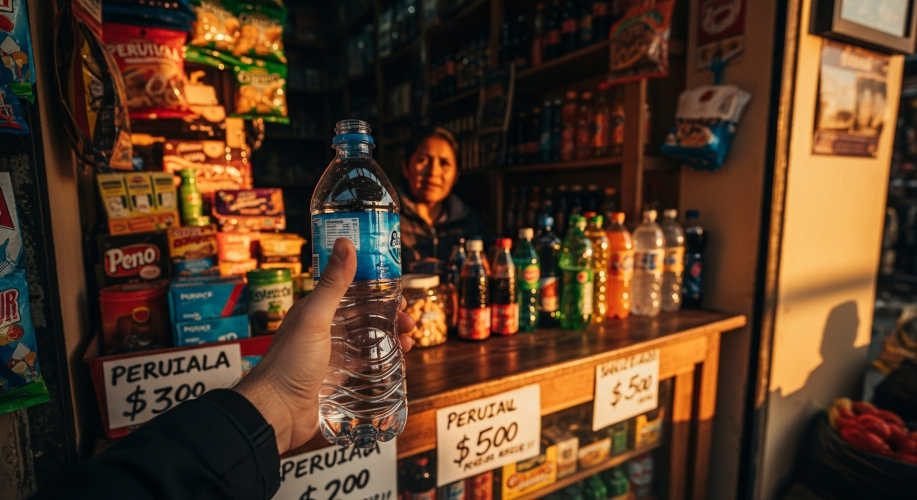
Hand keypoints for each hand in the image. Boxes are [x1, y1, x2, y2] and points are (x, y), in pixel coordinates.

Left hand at [235, 238, 414, 453]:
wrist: (276, 412)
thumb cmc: (290, 363)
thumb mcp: (315, 318)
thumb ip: (333, 283)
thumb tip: (345, 242)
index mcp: (315, 310)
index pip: (351, 290)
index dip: (376, 288)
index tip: (399, 290)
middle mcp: (324, 329)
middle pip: (364, 315)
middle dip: (389, 315)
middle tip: (410, 320)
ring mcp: (331, 354)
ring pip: (367, 339)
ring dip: (390, 337)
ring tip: (409, 341)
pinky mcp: (337, 377)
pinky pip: (364, 363)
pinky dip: (382, 359)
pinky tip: (397, 360)